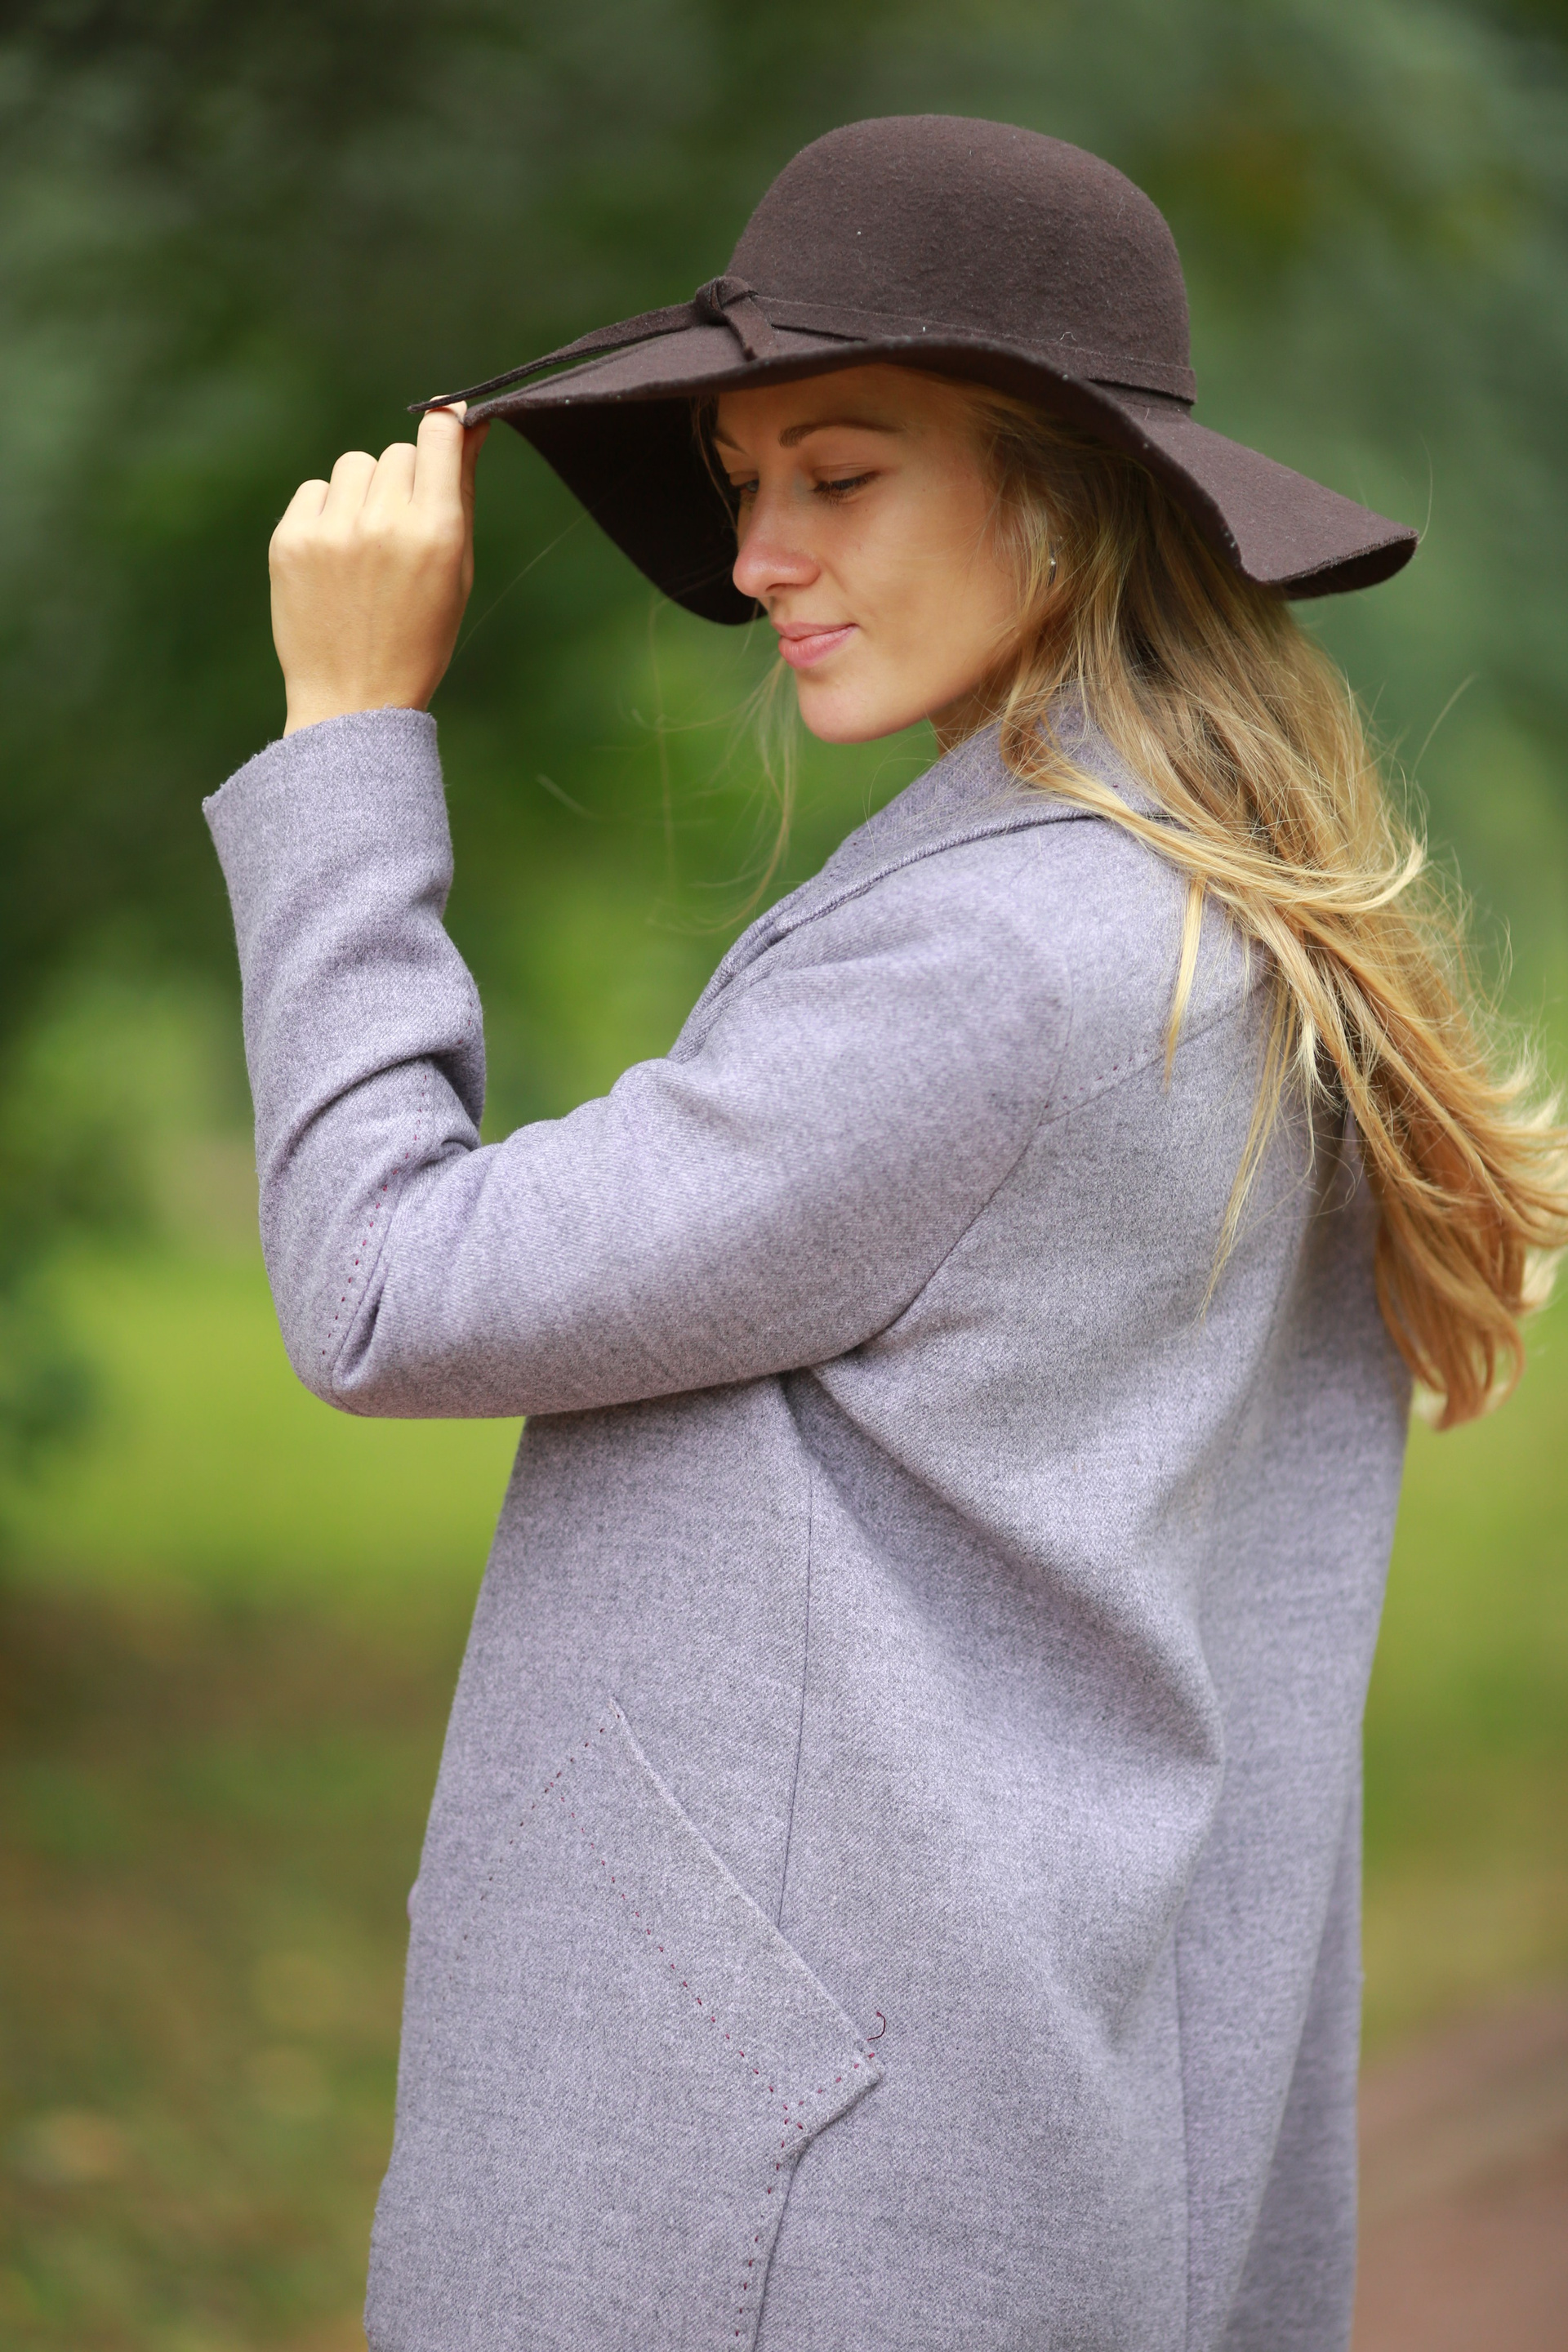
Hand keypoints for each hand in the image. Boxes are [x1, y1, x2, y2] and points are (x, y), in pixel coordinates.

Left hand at [269, 404, 488, 735]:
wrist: (353, 699)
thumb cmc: (419, 638)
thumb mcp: (456, 572)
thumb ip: (459, 495)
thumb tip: (466, 424)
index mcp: (436, 533)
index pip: (439, 433)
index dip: (445, 425)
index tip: (446, 430)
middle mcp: (383, 523)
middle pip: (397, 451)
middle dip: (404, 481)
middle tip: (402, 532)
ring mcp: (332, 531)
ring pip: (355, 465)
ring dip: (363, 493)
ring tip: (365, 547)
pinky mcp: (289, 540)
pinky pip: (314, 491)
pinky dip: (326, 514)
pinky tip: (334, 559)